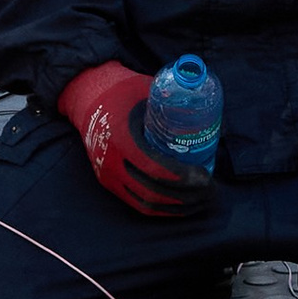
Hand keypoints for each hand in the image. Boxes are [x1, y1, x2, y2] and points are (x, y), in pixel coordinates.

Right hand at [59, 61, 213, 218]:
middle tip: (210, 190)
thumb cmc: (122, 91)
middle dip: (187, 196)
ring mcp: (108, 175)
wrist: (87, 97)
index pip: (154, 168)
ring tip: (201, 200)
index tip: (205, 177)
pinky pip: (136, 202)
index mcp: (121, 138)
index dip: (182, 178)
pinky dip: (162, 208)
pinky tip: (181, 205)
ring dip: (177, 207)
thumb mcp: (148, 90)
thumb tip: (209, 115)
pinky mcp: (108, 182)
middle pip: (153, 191)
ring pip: (146, 202)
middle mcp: (111, 161)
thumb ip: (175, 102)